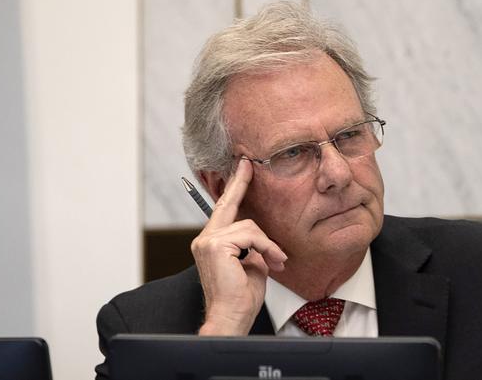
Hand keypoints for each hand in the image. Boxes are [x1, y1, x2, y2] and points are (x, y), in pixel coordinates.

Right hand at [191, 158, 287, 334]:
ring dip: (268, 244)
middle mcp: (205, 239)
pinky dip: (266, 247)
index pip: (224, 210)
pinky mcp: (216, 246)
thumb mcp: (252, 264)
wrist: (232, 316)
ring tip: (277, 261)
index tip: (243, 169)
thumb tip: (261, 237)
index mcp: (212, 243)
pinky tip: (271, 261)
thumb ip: (252, 246)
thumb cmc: (241, 297)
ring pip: (249, 225)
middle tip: (248, 164)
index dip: (234, 188)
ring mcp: (207, 241)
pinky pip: (251, 235)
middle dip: (240, 183)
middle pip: (228, 205)